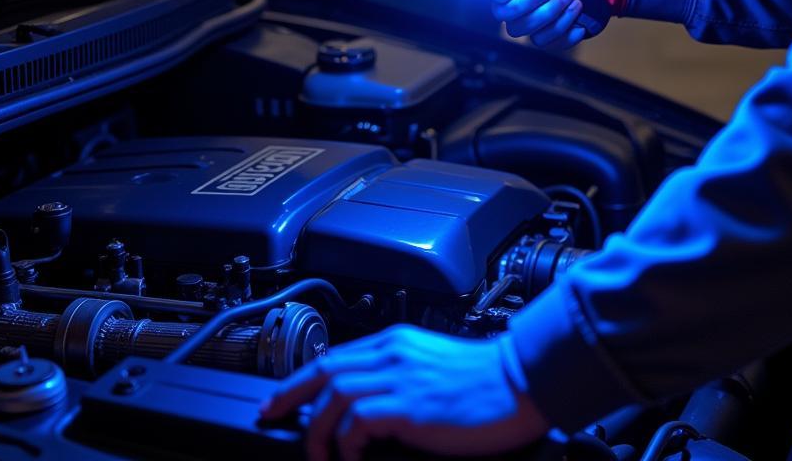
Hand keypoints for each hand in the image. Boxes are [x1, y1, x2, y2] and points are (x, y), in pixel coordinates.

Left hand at [259, 326, 548, 460]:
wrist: (520, 383)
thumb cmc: (482, 383)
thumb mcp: (431, 368)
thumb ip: (398, 376)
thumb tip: (365, 406)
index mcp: (396, 342)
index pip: (336, 356)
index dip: (301, 379)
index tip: (280, 399)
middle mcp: (393, 353)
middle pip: (325, 369)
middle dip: (290, 395)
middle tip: (271, 416)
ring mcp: (401, 377)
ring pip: (334, 394)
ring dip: (317, 429)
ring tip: (318, 455)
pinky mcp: (411, 405)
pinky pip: (358, 421)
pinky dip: (346, 442)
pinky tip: (351, 459)